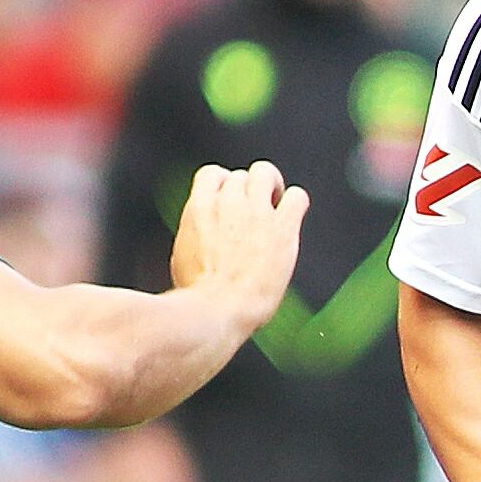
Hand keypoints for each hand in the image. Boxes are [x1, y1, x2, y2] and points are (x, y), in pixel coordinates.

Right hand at [171, 161, 308, 321]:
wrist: (219, 308)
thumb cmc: (199, 294)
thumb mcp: (183, 256)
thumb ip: (197, 233)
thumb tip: (203, 233)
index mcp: (199, 208)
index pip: (212, 174)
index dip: (224, 186)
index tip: (230, 203)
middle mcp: (227, 203)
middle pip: (241, 176)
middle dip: (247, 192)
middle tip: (254, 214)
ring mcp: (255, 212)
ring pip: (266, 173)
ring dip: (271, 187)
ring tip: (275, 207)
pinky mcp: (282, 227)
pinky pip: (297, 196)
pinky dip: (295, 203)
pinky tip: (291, 220)